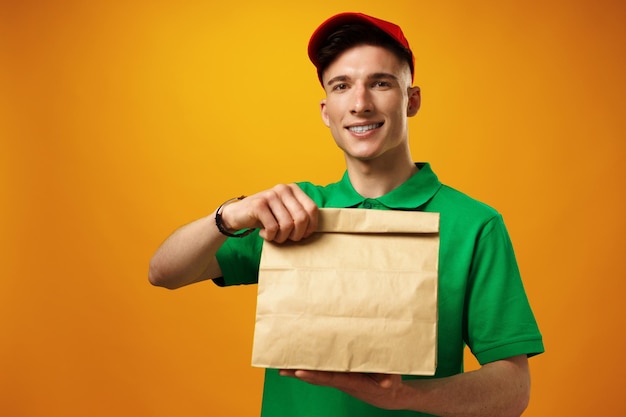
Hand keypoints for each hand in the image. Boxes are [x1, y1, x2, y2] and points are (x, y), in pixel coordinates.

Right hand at [220, 184, 317, 242]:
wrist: (238, 215)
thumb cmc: (266, 217)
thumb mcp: (285, 212)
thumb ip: (299, 215)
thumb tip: (315, 229)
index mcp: (293, 189)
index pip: (312, 209)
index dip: (311, 226)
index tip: (303, 235)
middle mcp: (283, 189)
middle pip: (301, 218)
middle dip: (296, 235)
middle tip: (287, 238)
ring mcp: (270, 195)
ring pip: (287, 225)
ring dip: (281, 237)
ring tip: (274, 236)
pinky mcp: (259, 204)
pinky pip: (273, 227)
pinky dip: (269, 236)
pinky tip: (264, 233)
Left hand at [279, 370, 409, 409]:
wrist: (387, 393)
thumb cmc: (388, 383)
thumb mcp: (391, 380)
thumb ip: (388, 379)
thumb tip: (387, 382)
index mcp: (352, 382)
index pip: (330, 378)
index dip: (315, 375)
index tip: (300, 372)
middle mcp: (342, 381)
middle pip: (317, 377)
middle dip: (299, 374)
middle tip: (283, 369)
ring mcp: (339, 378)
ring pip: (316, 375)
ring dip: (299, 371)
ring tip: (282, 367)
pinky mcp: (339, 374)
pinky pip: (321, 372)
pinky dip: (309, 368)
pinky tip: (297, 365)